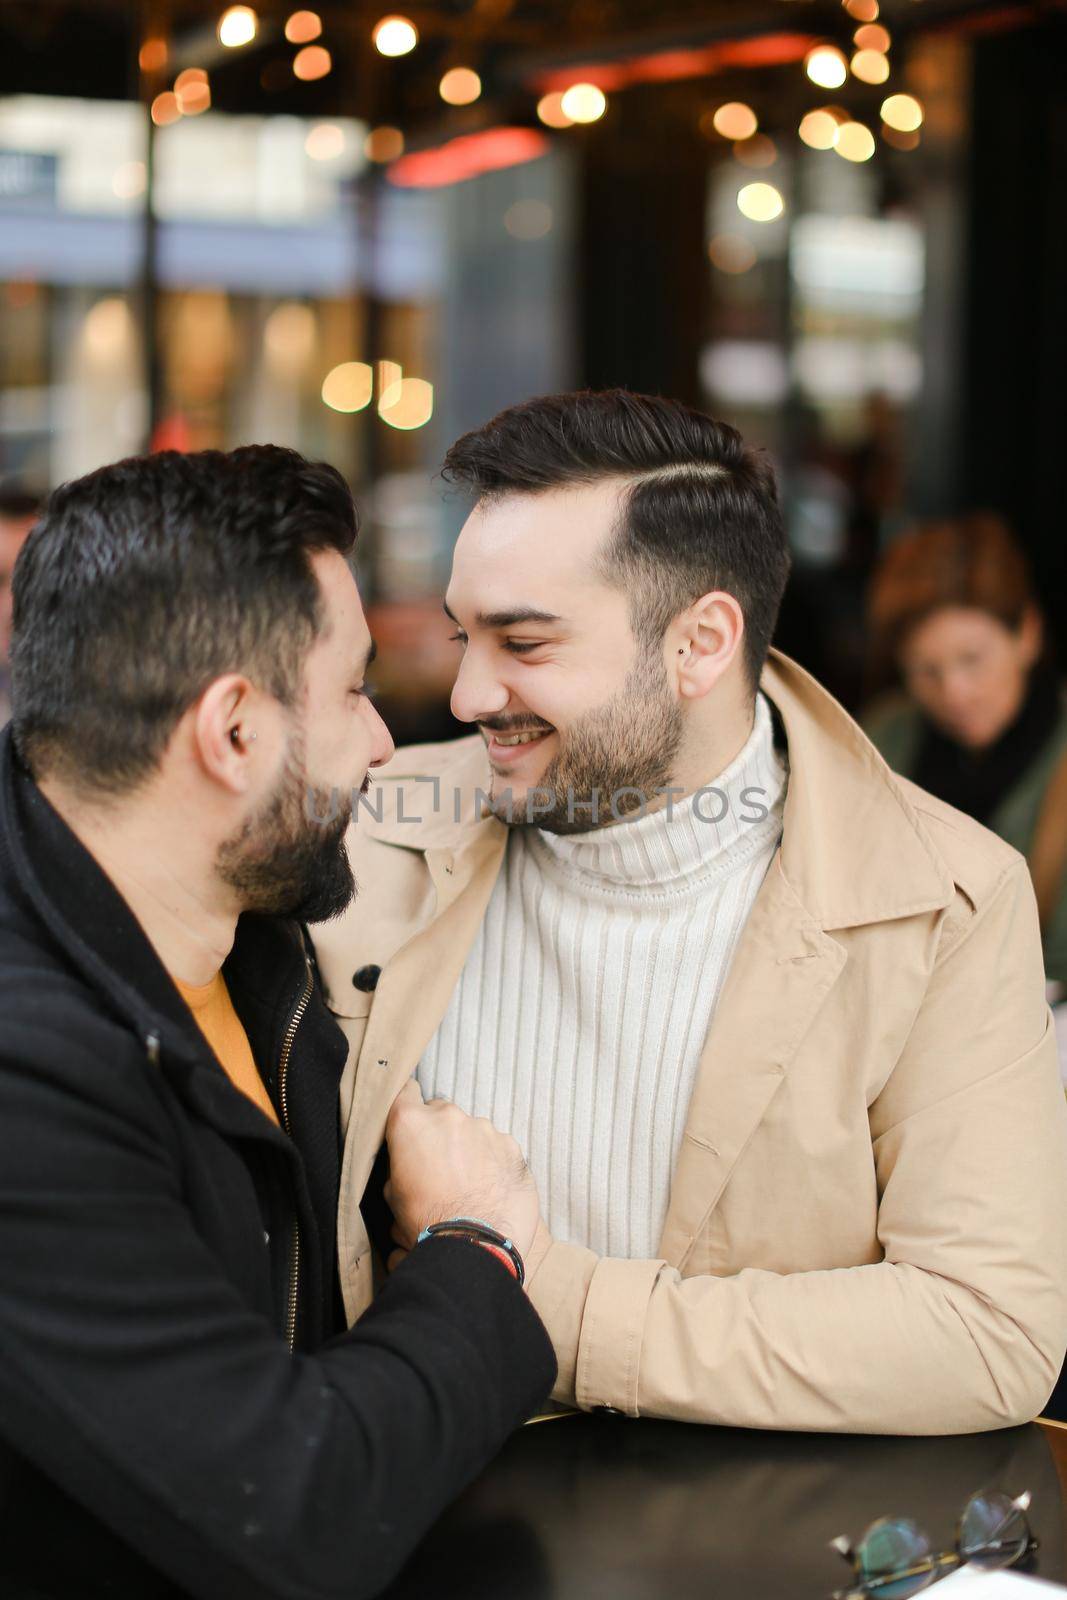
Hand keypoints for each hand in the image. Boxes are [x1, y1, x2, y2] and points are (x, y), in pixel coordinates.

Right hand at [384, 1079, 539, 1263]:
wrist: (476, 1246)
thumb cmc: (427, 1224)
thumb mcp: (393, 1196)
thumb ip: (399, 1166)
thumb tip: (408, 1167)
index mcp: (412, 1123)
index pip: (404, 1093)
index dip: (406, 1107)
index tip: (409, 1122)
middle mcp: (449, 1116)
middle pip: (440, 1112)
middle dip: (438, 1133)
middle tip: (438, 1166)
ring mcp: (484, 1128)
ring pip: (471, 1130)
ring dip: (468, 1148)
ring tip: (467, 1185)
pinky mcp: (511, 1145)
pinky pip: (497, 1146)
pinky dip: (493, 1161)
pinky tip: (489, 1189)